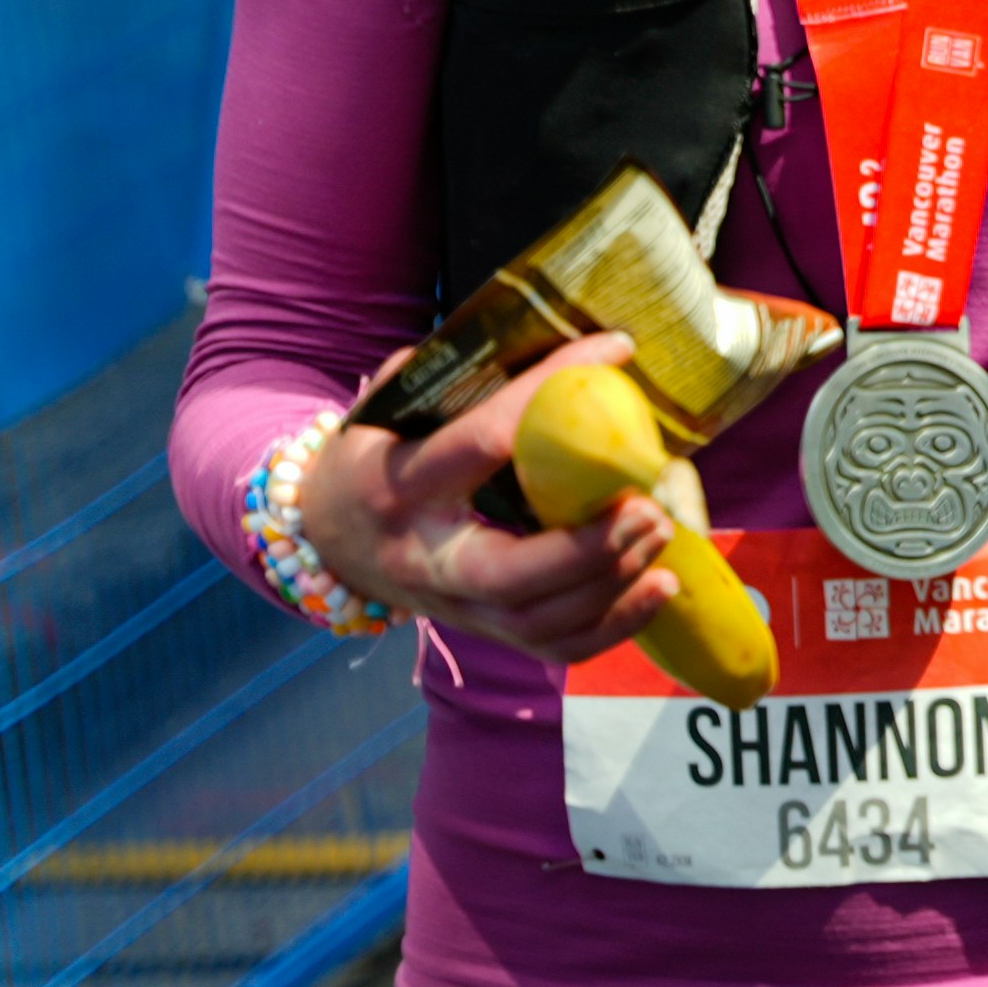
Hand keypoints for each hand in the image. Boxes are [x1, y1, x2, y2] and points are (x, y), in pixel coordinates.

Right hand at [309, 331, 672, 661]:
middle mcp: (423, 558)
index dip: (547, 395)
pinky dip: (611, 627)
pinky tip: (657, 586)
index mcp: (398, 485)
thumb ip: (440, 376)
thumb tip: (531, 338)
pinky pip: (549, 648)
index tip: (614, 351)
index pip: (480, 442)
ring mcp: (451, 606)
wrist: (325, 541)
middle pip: (506, 575)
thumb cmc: (370, 460)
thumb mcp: (382, 411)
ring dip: (610, 585)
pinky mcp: (480, 630)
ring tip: (662, 530)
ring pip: (534, 623)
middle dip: (585, 548)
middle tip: (648, 505)